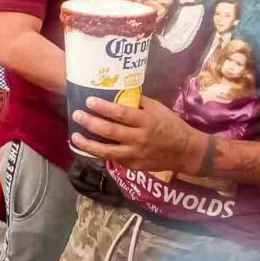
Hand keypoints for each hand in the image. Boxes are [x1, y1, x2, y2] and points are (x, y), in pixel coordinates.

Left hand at [71, 96, 205, 172]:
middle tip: (77, 115)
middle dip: (90, 123)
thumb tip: (118, 94)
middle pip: (110, 131)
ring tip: (74, 137)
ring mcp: (135, 154)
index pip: (120, 113)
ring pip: (107, 151)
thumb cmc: (171, 125)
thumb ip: (139, 103)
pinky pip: (113, 159)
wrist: (185, 151)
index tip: (89, 101)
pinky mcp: (134, 166)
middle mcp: (139, 138)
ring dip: (88, 144)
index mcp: (146, 121)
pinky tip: (88, 147)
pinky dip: (100, 153)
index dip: (103, 107)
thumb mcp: (158, 109)